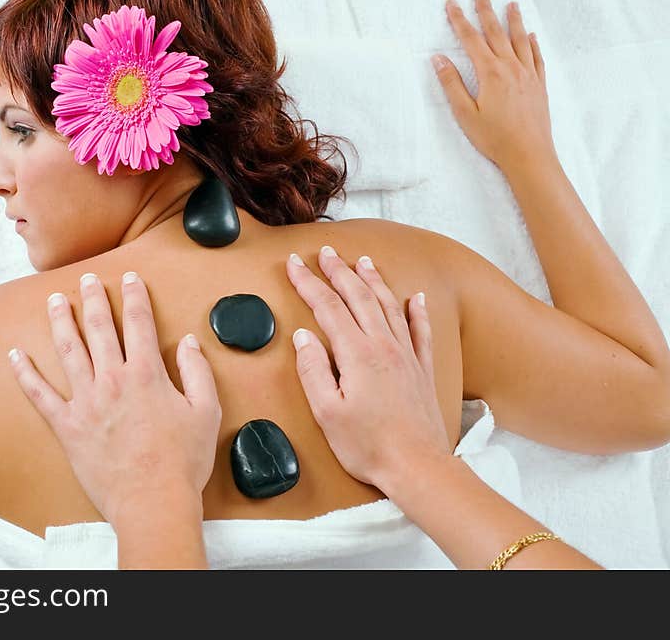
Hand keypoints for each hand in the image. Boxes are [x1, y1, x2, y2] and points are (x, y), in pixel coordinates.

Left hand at [8, 272, 221, 526]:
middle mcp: (112, 379)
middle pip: (99, 328)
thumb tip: (189, 342)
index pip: (139, 322)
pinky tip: (15, 355)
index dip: (135, 296)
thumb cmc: (183, 460)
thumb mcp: (206, 411)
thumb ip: (197, 371)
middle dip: (93, 299)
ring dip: (60, 322)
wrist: (153, 501)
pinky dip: (25, 373)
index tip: (130, 278)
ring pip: (68, 351)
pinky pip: (40, 395)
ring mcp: (86, 401)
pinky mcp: (68, 426)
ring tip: (54, 301)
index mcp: (146, 373)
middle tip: (86, 279)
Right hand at [286, 248, 450, 489]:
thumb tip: (303, 337)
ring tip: (362, 261)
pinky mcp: (422, 369)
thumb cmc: (369, 446)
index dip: (308, 283)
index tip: (294, 264)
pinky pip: (420, 330)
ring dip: (373, 281)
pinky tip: (414, 298)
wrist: (417, 465)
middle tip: (325, 253)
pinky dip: (416, 310)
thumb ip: (313, 370)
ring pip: (388, 306)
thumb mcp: (327, 413)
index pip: (326, 307)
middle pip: (358, 297)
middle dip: (338, 272)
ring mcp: (406, 355)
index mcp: (357, 354)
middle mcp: (384, 346)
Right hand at [432, 0, 555, 168]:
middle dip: (486, 11)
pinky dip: (532, 43)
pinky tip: (530, 35)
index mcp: (490, 73)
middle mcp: (511, 68)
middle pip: (496, 32)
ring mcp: (528, 74)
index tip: (452, 4)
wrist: (529, 154)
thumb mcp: (465, 114)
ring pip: (519, 39)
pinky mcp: (539, 85)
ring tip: (510, 4)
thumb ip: (452, 84)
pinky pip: (536, 57)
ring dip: (513, 20)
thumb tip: (439, 60)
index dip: (460, 20)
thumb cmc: (495, 138)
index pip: (471, 40)